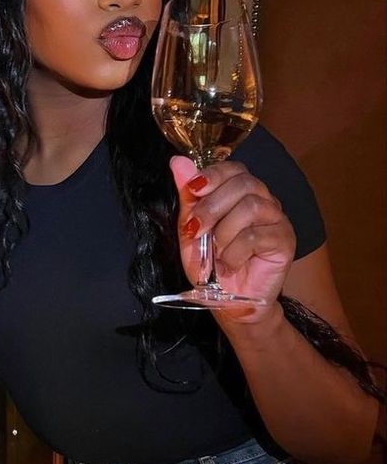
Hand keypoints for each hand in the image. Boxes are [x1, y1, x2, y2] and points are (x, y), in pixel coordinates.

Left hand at [170, 156, 295, 321]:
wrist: (228, 301)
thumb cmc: (211, 265)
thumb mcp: (191, 229)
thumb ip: (188, 197)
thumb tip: (178, 162)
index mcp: (241, 193)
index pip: (234, 168)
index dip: (213, 174)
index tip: (193, 189)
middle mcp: (263, 200)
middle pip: (244, 183)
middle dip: (212, 207)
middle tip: (195, 230)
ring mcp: (277, 219)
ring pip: (251, 207)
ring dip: (224, 233)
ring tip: (215, 253)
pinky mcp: (285, 241)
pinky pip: (257, 236)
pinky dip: (234, 253)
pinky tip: (228, 265)